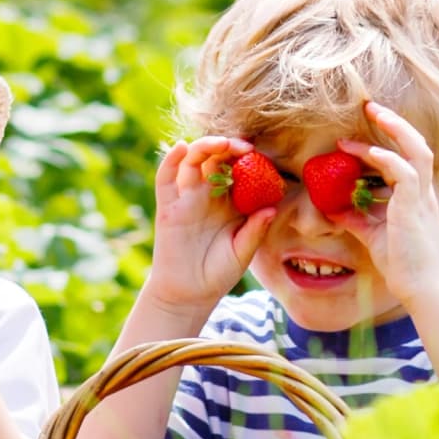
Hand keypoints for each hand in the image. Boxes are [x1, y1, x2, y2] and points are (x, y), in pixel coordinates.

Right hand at [141, 135, 275, 316]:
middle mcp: (208, 195)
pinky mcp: (168, 207)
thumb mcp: (243, 252)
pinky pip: (166, 178)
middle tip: (244, 146)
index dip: (248, 158)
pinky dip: (170, 159)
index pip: (238, 170)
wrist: (189, 294)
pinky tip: (181, 148)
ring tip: (220, 143)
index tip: (262, 154)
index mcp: (229, 202)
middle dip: (229, 147)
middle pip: (215, 159)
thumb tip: (272, 209)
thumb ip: (255, 231)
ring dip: (205, 146)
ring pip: (192, 161)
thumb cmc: (218, 273)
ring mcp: (186, 199)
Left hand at [334, 102, 438, 303]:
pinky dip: (386, 158)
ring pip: (417, 149)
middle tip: (369, 106)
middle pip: (416, 144)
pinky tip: (366, 153)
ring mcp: (422, 197)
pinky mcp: (415, 206)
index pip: (405, 157)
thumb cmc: (402, 264)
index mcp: (417, 196)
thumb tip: (332, 208)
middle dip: (394, 122)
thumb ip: (355, 218)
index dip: (383, 141)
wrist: (421, 288)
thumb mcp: (371, 235)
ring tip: (373, 111)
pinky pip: (405, 172)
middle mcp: (423, 191)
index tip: (351, 138)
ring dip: (395, 128)